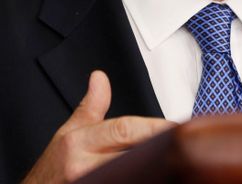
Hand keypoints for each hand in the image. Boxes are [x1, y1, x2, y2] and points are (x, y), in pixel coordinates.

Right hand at [23, 70, 174, 182]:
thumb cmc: (52, 168)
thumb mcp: (69, 132)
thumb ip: (91, 107)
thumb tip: (100, 77)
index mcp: (79, 141)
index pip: (124, 129)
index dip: (155, 127)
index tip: (177, 126)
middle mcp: (82, 165)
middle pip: (133, 154)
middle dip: (157, 148)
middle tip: (180, 145)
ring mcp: (90, 183)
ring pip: (130, 174)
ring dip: (151, 168)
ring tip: (170, 161)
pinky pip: (124, 183)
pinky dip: (140, 178)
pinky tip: (154, 175)